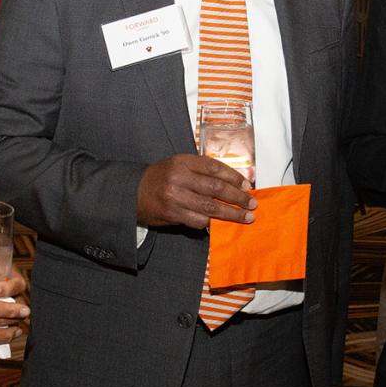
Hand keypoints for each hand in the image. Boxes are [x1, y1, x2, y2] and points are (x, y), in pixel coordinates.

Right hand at [136, 154, 255, 228]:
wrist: (133, 192)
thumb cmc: (161, 178)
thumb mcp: (179, 165)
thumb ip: (201, 171)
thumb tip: (232, 183)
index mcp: (183, 161)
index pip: (215, 168)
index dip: (234, 177)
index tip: (247, 185)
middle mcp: (179, 177)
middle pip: (216, 188)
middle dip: (238, 197)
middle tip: (251, 203)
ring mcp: (175, 197)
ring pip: (210, 207)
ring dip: (231, 214)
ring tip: (245, 217)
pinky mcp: (172, 213)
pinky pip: (198, 220)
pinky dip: (212, 223)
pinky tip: (222, 225)